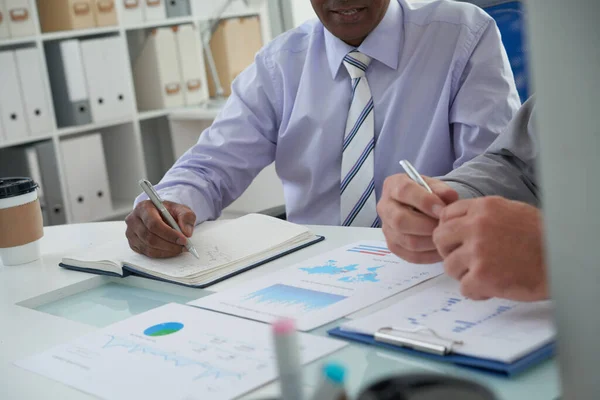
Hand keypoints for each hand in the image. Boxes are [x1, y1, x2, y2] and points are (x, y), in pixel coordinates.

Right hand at [125, 200, 195, 257]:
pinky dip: (161, 254)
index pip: (154, 223)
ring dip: (167, 250)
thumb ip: (186, 217)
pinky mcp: (133, 243)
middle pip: (150, 237)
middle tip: (184, 246)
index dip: (169, 234)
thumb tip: (186, 232)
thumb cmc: (169, 211)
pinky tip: (170, 250)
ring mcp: (131, 233)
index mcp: (144, 207)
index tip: (183, 239)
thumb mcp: (181, 209)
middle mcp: (133, 220)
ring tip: (179, 248)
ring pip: (148, 247)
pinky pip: (147, 253)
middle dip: (169, 244)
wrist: (160, 214)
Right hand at [377, 174, 458, 263]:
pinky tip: (440, 249)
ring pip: (407, 241)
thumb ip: (442, 190)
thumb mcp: (434, 185)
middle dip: (426, 226)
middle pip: (400, 220)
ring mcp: (386, 228)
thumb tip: (450, 197)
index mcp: (393, 185)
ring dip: (430, 242)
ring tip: (444, 237)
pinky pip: (410, 255)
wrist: (418, 205)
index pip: (404, 191)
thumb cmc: (426, 193)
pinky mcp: (393, 245)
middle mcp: (385, 207)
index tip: (441, 209)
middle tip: (443, 226)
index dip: (424, 201)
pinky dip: (429, 255)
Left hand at [433, 197, 547, 301]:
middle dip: (449, 251)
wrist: (562, 260)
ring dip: (463, 273)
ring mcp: (478, 251)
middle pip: (440, 239)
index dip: (450, 231)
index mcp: (483, 208)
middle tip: (466, 260)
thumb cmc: (540, 237)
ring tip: (485, 274)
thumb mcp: (510, 212)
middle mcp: (477, 226)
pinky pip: (463, 287)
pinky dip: (476, 291)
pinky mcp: (483, 276)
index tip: (458, 241)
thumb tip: (457, 223)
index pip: (446, 216)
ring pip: (449, 266)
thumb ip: (482, 215)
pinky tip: (491, 288)